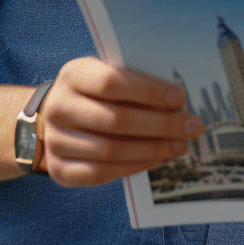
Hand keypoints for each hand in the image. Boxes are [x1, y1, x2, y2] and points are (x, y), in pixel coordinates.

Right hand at [38, 57, 204, 186]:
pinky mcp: (60, 169)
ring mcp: (56, 141)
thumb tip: (177, 100)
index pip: (112, 83)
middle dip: (162, 125)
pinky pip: (101, 173)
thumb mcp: (105, 71)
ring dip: (153, 149)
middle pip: (117, 120)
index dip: (149, 91)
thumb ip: (133, 80)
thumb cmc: (93, 89)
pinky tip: (158, 159)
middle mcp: (60, 108)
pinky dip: (134, 167)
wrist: (51, 116)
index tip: (180, 98)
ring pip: (111, 151)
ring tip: (181, 145)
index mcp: (74, 75)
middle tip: (192, 126)